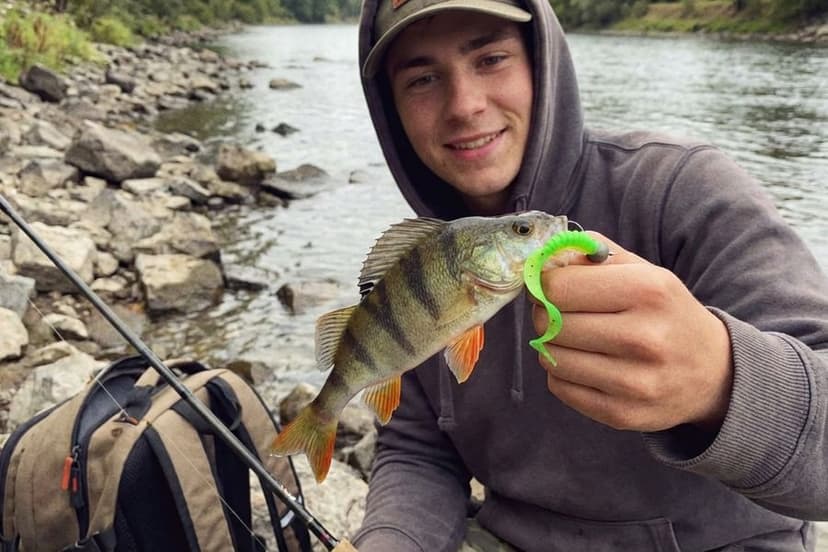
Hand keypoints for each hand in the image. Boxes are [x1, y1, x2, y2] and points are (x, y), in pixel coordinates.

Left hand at [530, 232, 733, 431]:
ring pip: (551, 357)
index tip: (549, 287)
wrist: (714, 373)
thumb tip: (544, 258)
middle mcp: (643, 337)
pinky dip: (561, 373)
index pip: (559, 287)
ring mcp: (633, 381)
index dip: (544, 285)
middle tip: (559, 313)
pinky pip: (559, 387)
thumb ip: (593, 255)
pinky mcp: (621, 413)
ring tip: (574, 339)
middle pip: (551, 323)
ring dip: (552, 345)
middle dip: (546, 314)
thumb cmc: (665, 313)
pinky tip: (584, 364)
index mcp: (647, 291)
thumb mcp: (644, 272)